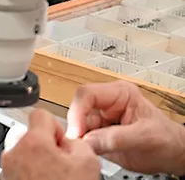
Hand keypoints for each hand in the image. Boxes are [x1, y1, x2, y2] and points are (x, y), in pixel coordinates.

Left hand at [0, 109, 99, 179]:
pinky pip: (17, 171)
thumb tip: (69, 141)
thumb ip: (78, 142)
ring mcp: (6, 171)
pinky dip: (29, 176)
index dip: (55, 126)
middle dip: (45, 147)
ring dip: (37, 163)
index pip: (40, 114)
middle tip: (61, 165)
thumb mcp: (88, 164)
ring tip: (53, 179)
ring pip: (23, 155)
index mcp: (33, 143)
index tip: (61, 142)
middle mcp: (14, 154)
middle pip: (30, 137)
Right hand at [67, 80, 184, 174]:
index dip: (78, 111)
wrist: (172, 155)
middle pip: (79, 109)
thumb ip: (118, 137)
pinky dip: (84, 147)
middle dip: (77, 127)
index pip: (87, 94)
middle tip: (80, 144)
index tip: (77, 131)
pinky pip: (83, 139)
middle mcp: (107, 104)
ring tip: (91, 150)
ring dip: (81, 139)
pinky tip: (94, 152)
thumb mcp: (146, 137)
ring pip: (79, 126)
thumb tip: (90, 139)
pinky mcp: (99, 134)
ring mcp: (102, 119)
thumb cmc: (167, 140)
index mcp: (119, 94)